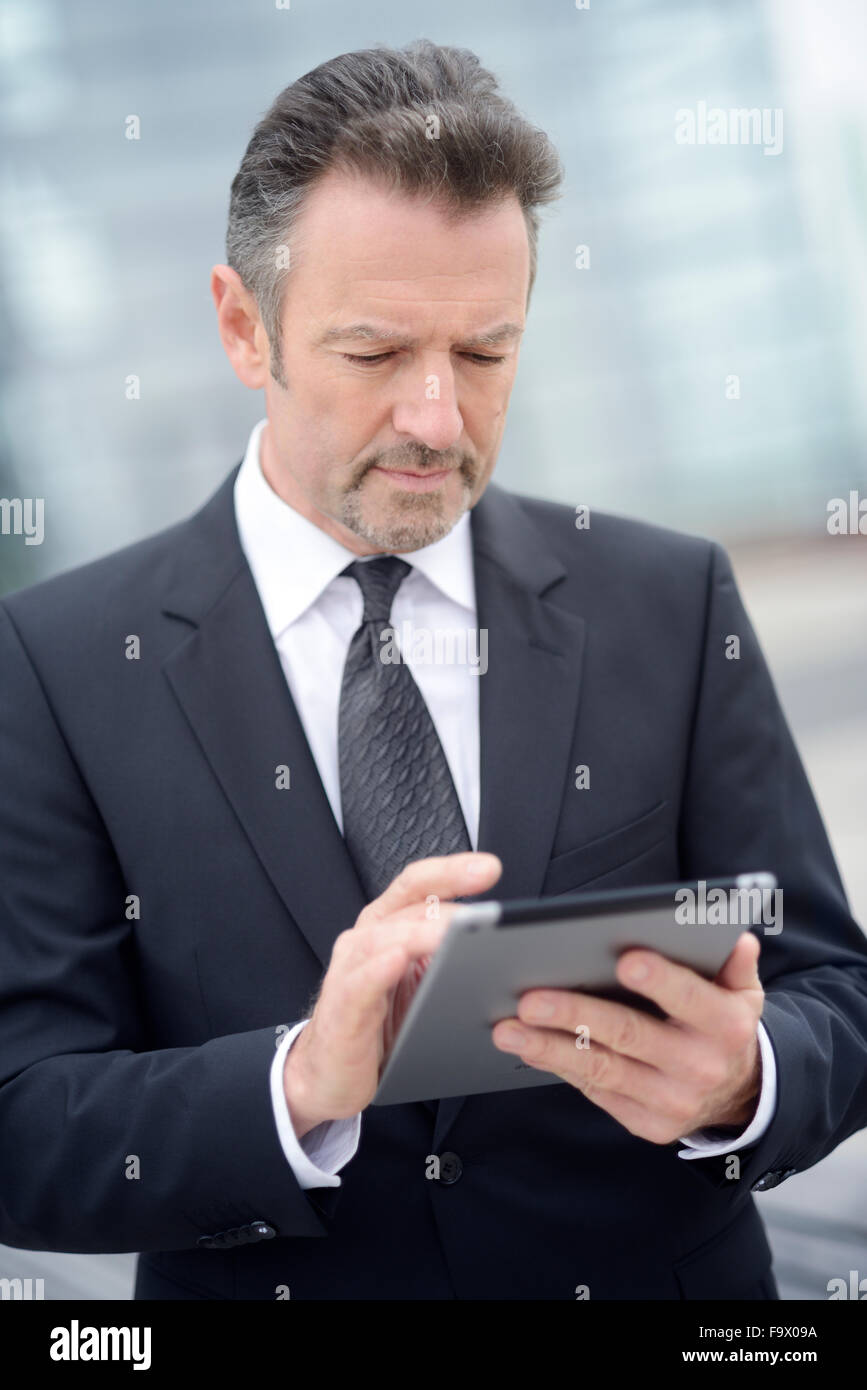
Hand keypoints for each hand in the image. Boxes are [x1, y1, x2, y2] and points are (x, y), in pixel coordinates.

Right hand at [284, 851, 502, 1136]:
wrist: (328, 1074)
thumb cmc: (376, 1026)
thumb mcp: (418, 986)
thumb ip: (446, 959)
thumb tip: (503, 948)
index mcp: (388, 928)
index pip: (419, 886)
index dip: (452, 872)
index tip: (490, 868)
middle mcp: (366, 939)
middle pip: (409, 908)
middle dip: (449, 904)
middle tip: (487, 912)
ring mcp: (350, 970)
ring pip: (387, 939)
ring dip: (422, 934)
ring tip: (454, 931)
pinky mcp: (342, 1007)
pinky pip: (361, 983)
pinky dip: (380, 970)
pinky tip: (399, 961)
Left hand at [492, 931, 763, 1143]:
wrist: (738, 1094)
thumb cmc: (724, 1025)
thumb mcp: (742, 991)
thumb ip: (735, 963)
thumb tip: (736, 938)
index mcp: (726, 1026)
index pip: (691, 999)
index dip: (661, 981)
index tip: (625, 960)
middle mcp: (699, 1066)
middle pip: (630, 1035)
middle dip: (576, 1016)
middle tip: (530, 999)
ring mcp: (672, 1101)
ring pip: (602, 1069)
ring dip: (550, 1048)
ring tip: (509, 1029)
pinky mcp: (647, 1124)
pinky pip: (596, 1091)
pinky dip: (560, 1067)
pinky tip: (529, 1047)